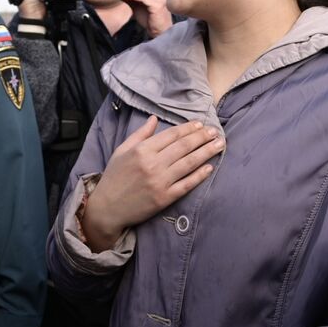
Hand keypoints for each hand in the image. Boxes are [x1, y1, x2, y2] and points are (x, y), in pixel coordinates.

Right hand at [82, 116, 223, 250]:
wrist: (107, 207)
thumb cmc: (114, 177)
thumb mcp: (122, 150)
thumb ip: (140, 134)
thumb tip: (154, 118)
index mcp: (142, 150)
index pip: (171, 135)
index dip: (188, 128)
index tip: (201, 124)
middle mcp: (152, 164)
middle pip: (184, 147)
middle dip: (202, 137)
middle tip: (215, 131)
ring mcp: (160, 182)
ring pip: (189, 163)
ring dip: (206, 152)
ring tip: (220, 145)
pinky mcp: (164, 198)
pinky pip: (187, 184)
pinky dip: (199, 175)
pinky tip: (210, 167)